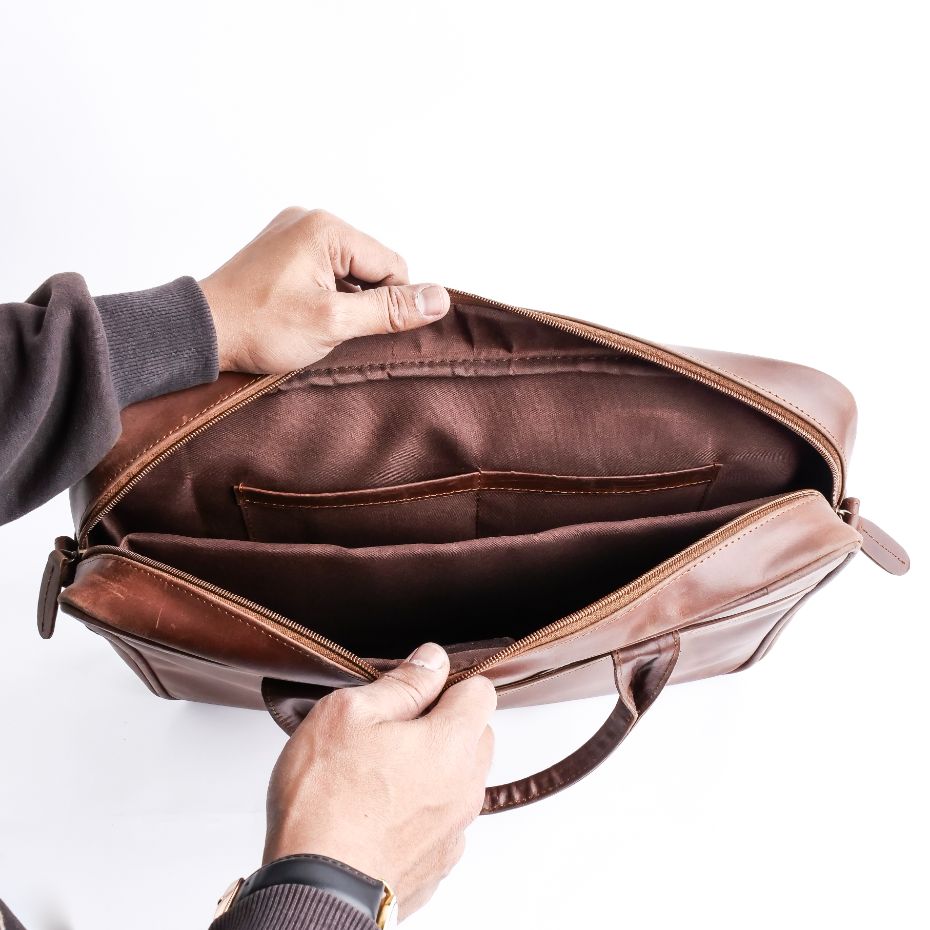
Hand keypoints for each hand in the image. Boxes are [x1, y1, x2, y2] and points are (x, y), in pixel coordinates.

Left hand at [199, 208, 450, 372]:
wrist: (201, 332)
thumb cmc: (259, 326)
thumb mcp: (333, 322)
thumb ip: (389, 309)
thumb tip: (439, 299)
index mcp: (327, 228)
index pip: (393, 265)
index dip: (388, 304)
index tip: (359, 329)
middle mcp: (310, 220)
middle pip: (371, 265)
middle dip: (362, 301)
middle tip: (331, 328)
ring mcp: (292, 232)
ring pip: (349, 271)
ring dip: (342, 301)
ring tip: (310, 323)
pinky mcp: (281, 250)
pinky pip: (324, 270)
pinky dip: (323, 295)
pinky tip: (302, 315)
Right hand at [263, 643, 495, 919]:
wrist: (314, 889)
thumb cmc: (326, 801)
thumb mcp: (350, 713)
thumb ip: (402, 683)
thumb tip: (432, 660)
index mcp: (453, 743)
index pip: (481, 690)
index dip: (448, 681)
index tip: (416, 687)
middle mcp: (466, 788)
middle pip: (476, 736)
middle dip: (443, 723)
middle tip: (391, 729)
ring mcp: (454, 831)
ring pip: (460, 780)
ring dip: (432, 769)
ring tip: (378, 774)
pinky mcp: (436, 864)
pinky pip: (441, 821)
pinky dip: (420, 811)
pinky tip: (378, 812)